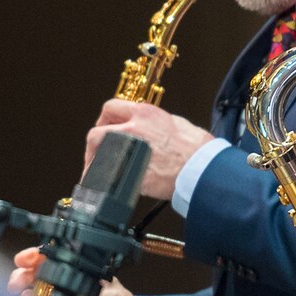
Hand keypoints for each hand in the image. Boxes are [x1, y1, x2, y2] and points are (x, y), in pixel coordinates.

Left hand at [85, 99, 214, 200]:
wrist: (202, 168)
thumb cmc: (197, 149)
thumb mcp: (175, 123)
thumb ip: (154, 124)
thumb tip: (147, 129)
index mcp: (144, 113)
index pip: (111, 108)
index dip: (104, 119)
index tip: (104, 127)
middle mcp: (132, 129)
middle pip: (96, 133)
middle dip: (93, 145)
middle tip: (96, 154)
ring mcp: (128, 151)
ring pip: (97, 155)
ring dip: (95, 164)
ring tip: (98, 173)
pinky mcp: (129, 172)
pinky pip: (108, 176)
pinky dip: (104, 181)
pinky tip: (107, 187)